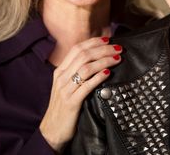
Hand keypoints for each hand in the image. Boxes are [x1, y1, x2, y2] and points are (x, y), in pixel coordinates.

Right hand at [39, 36, 121, 151]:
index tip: (108, 39)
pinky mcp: (71, 102)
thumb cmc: (63, 107)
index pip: (76, 49)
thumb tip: (95, 59)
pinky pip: (86, 86)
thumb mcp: (66, 85)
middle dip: (103, 49)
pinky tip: (108, 73)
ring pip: (86, 68)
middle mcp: (61, 77)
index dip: (93, 42)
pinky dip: (98, 77)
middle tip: (118, 48)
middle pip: (84, 55)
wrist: (52, 130)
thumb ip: (76, 72)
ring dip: (104, 61)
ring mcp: (65, 89)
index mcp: (60, 71)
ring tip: (117, 59)